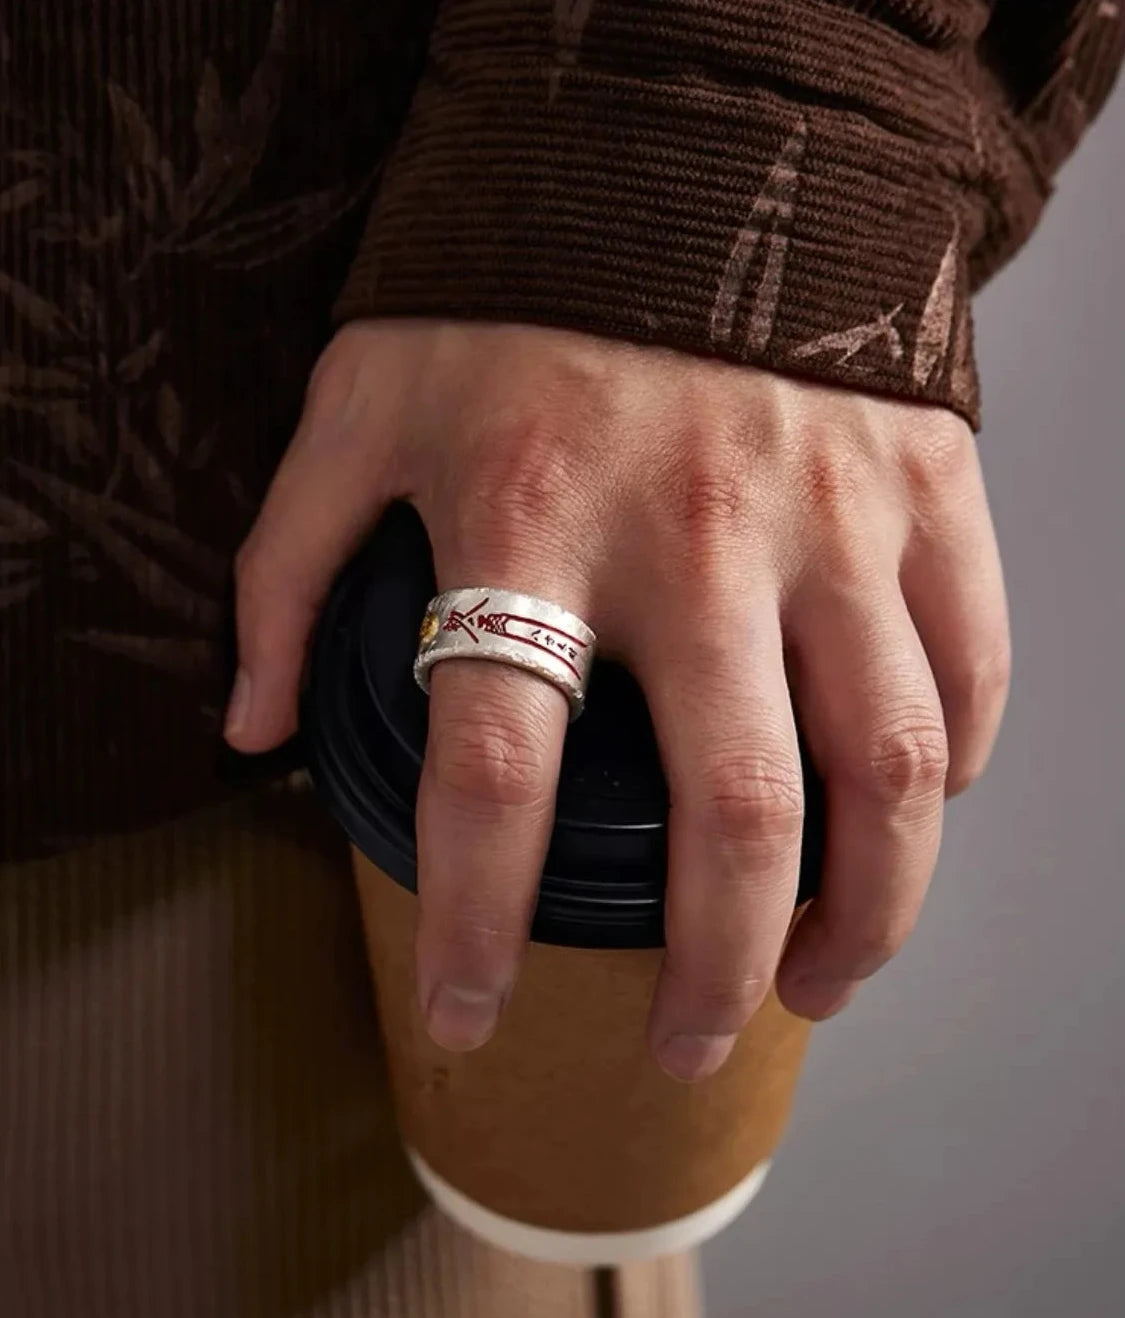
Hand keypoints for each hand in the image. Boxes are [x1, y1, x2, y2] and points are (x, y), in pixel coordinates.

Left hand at [226, 319, 1009, 1081]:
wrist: (679, 142)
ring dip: (869, 909)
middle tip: (692, 1039)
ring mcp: (831, 512)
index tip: (466, 1012)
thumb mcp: (359, 407)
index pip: (497, 775)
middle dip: (717, 973)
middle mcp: (698, 537)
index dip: (476, 925)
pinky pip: (968, 661)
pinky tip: (908, 815)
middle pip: (731, 819)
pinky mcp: (924, 484)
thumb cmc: (511, 287)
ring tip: (826, 974)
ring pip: (888, 766)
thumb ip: (285, 568)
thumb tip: (245, 730)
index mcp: (533, 521)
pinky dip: (949, 767)